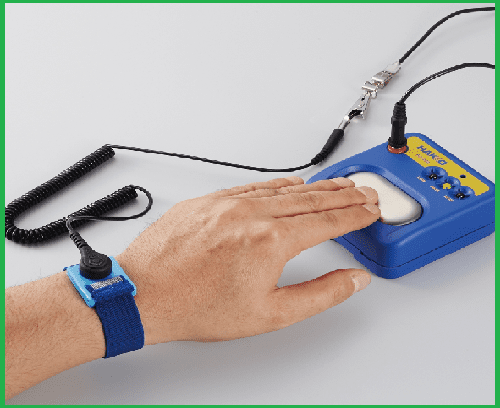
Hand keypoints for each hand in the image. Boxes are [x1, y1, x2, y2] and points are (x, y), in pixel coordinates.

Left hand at [116, 176, 379, 344]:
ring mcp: (229, 203)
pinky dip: (279, 185)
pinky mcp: (210, 200)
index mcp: (271, 240)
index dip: (355, 214)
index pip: (327, 221)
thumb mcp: (270, 314)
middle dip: (344, 195)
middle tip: (364, 191)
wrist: (145, 294)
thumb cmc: (198, 306)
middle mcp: (252, 214)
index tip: (371, 209)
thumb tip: (353, 279)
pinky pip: (254, 186)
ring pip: (284, 189)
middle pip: (311, 199)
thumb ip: (320, 294)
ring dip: (316, 187)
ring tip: (338, 185)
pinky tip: (291, 185)